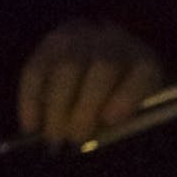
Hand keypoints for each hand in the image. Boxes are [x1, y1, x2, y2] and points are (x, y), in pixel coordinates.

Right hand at [17, 20, 163, 146]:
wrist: (105, 68)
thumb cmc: (120, 101)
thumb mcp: (134, 110)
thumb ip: (125, 122)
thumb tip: (101, 133)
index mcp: (146, 63)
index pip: (143, 74)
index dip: (127, 97)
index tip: (110, 121)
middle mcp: (116, 42)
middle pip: (103, 67)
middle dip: (85, 108)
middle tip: (73, 140)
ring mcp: (82, 37)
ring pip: (66, 67)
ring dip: (56, 107)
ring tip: (52, 138)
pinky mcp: (50, 43)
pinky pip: (36, 69)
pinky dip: (31, 100)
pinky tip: (31, 126)